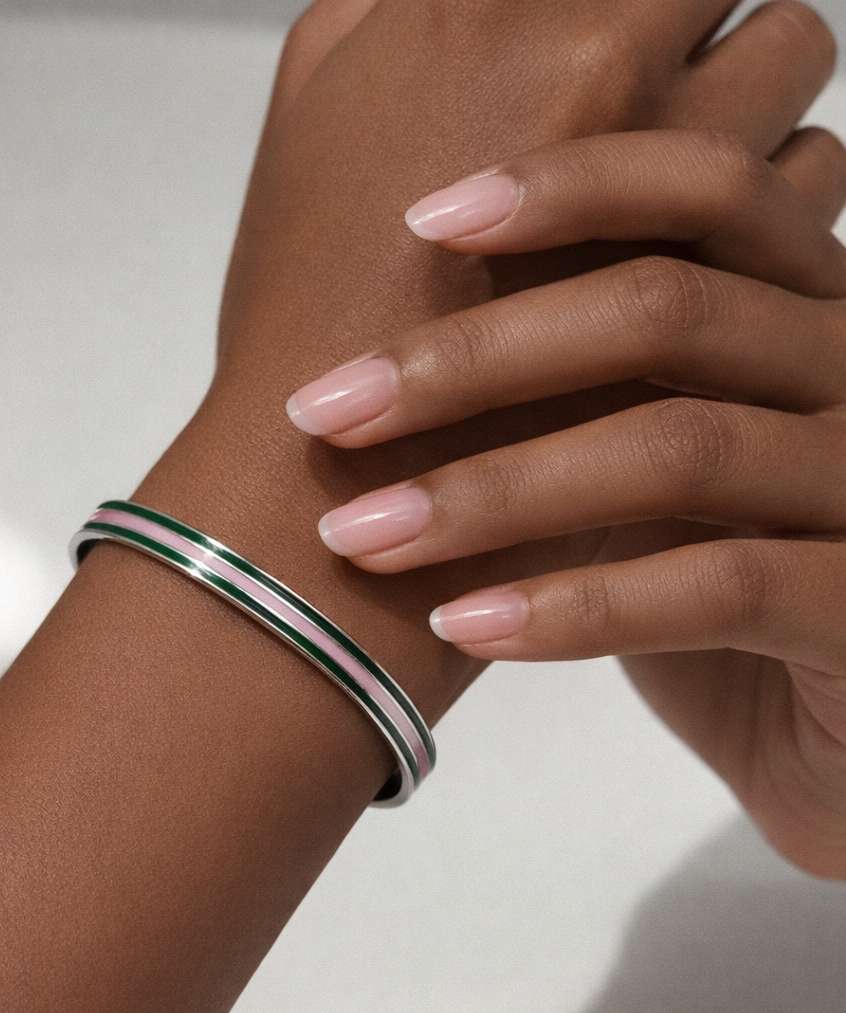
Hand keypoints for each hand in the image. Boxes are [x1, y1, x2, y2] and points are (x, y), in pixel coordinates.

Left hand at [166, 0, 838, 729]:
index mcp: (801, 311)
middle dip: (470, 359)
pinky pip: (719, 588)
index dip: (566, 186)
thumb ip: (574, 395)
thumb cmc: (712, 573)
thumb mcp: (646, 462)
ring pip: (676, 449)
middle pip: (663, 312)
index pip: (704, 192)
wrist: (826, 717)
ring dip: (490, 494)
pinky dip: (574, 604)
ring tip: (359, 535)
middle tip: (325, 412)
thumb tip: (390, 356)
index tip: (416, 223)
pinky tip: (462, 623)